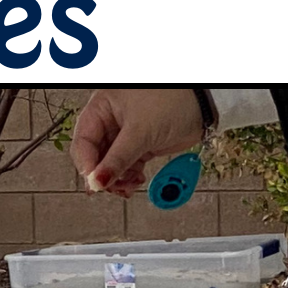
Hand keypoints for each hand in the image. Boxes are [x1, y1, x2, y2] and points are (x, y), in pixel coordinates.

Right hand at [70, 88, 205, 195]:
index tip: (95, 183)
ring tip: (128, 185)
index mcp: (103, 105)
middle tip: (112, 187)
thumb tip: (97, 183)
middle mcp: (110, 118)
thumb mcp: (140, 132)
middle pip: (94, 156)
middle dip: (103, 175)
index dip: (87, 165)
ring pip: (109, 164)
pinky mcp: (138, 144)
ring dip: (116, 179)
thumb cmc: (174, 100)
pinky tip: (136, 181)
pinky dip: (128, 177)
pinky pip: (124, 166)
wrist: (203, 105)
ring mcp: (124, 132)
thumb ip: (116, 161)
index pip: (83, 141)